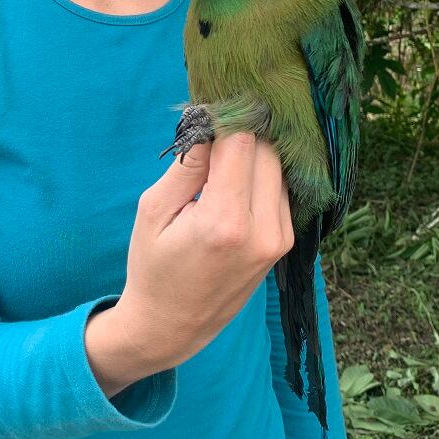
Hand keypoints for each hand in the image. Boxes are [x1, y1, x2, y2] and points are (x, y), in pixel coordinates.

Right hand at [116, 131, 294, 370]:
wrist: (172, 326)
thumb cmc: (152, 267)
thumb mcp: (154, 210)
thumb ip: (188, 164)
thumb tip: (211, 119)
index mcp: (225, 221)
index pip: (243, 141)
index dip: (226, 119)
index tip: (207, 112)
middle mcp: (263, 230)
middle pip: (267, 150)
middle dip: (242, 133)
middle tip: (213, 131)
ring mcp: (280, 239)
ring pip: (281, 166)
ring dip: (255, 153)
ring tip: (221, 159)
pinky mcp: (286, 243)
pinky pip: (283, 189)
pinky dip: (264, 175)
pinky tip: (237, 180)